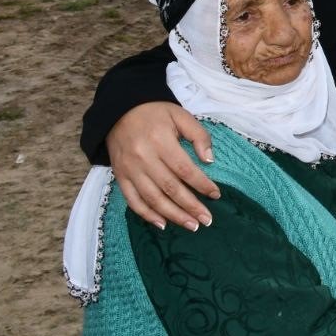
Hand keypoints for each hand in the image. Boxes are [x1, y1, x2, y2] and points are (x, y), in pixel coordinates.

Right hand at [107, 101, 219, 230]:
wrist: (119, 110)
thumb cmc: (155, 113)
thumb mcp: (181, 115)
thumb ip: (198, 136)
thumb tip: (209, 160)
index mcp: (160, 141)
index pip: (184, 169)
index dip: (201, 184)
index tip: (216, 195)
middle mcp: (143, 158)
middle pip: (170, 188)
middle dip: (190, 206)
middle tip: (207, 220)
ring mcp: (129, 170)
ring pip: (152, 198)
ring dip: (173, 215)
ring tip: (191, 225)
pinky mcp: (120, 177)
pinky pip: (132, 200)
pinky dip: (147, 215)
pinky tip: (162, 224)